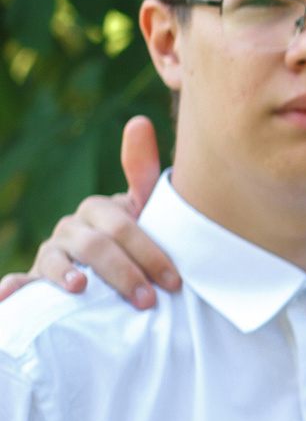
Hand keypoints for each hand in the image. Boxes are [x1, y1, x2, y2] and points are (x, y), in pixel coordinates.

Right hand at [8, 119, 179, 310]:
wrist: (122, 270)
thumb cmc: (139, 240)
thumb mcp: (148, 210)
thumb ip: (145, 173)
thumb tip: (139, 120)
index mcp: (98, 211)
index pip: (120, 226)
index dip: (148, 252)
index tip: (173, 280)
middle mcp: (71, 228)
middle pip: (93, 246)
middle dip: (122, 273)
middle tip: (147, 300)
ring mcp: (53, 253)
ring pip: (56, 261)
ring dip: (66, 275)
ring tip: (80, 288)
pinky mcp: (38, 278)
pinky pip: (22, 282)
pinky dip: (11, 288)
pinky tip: (6, 296)